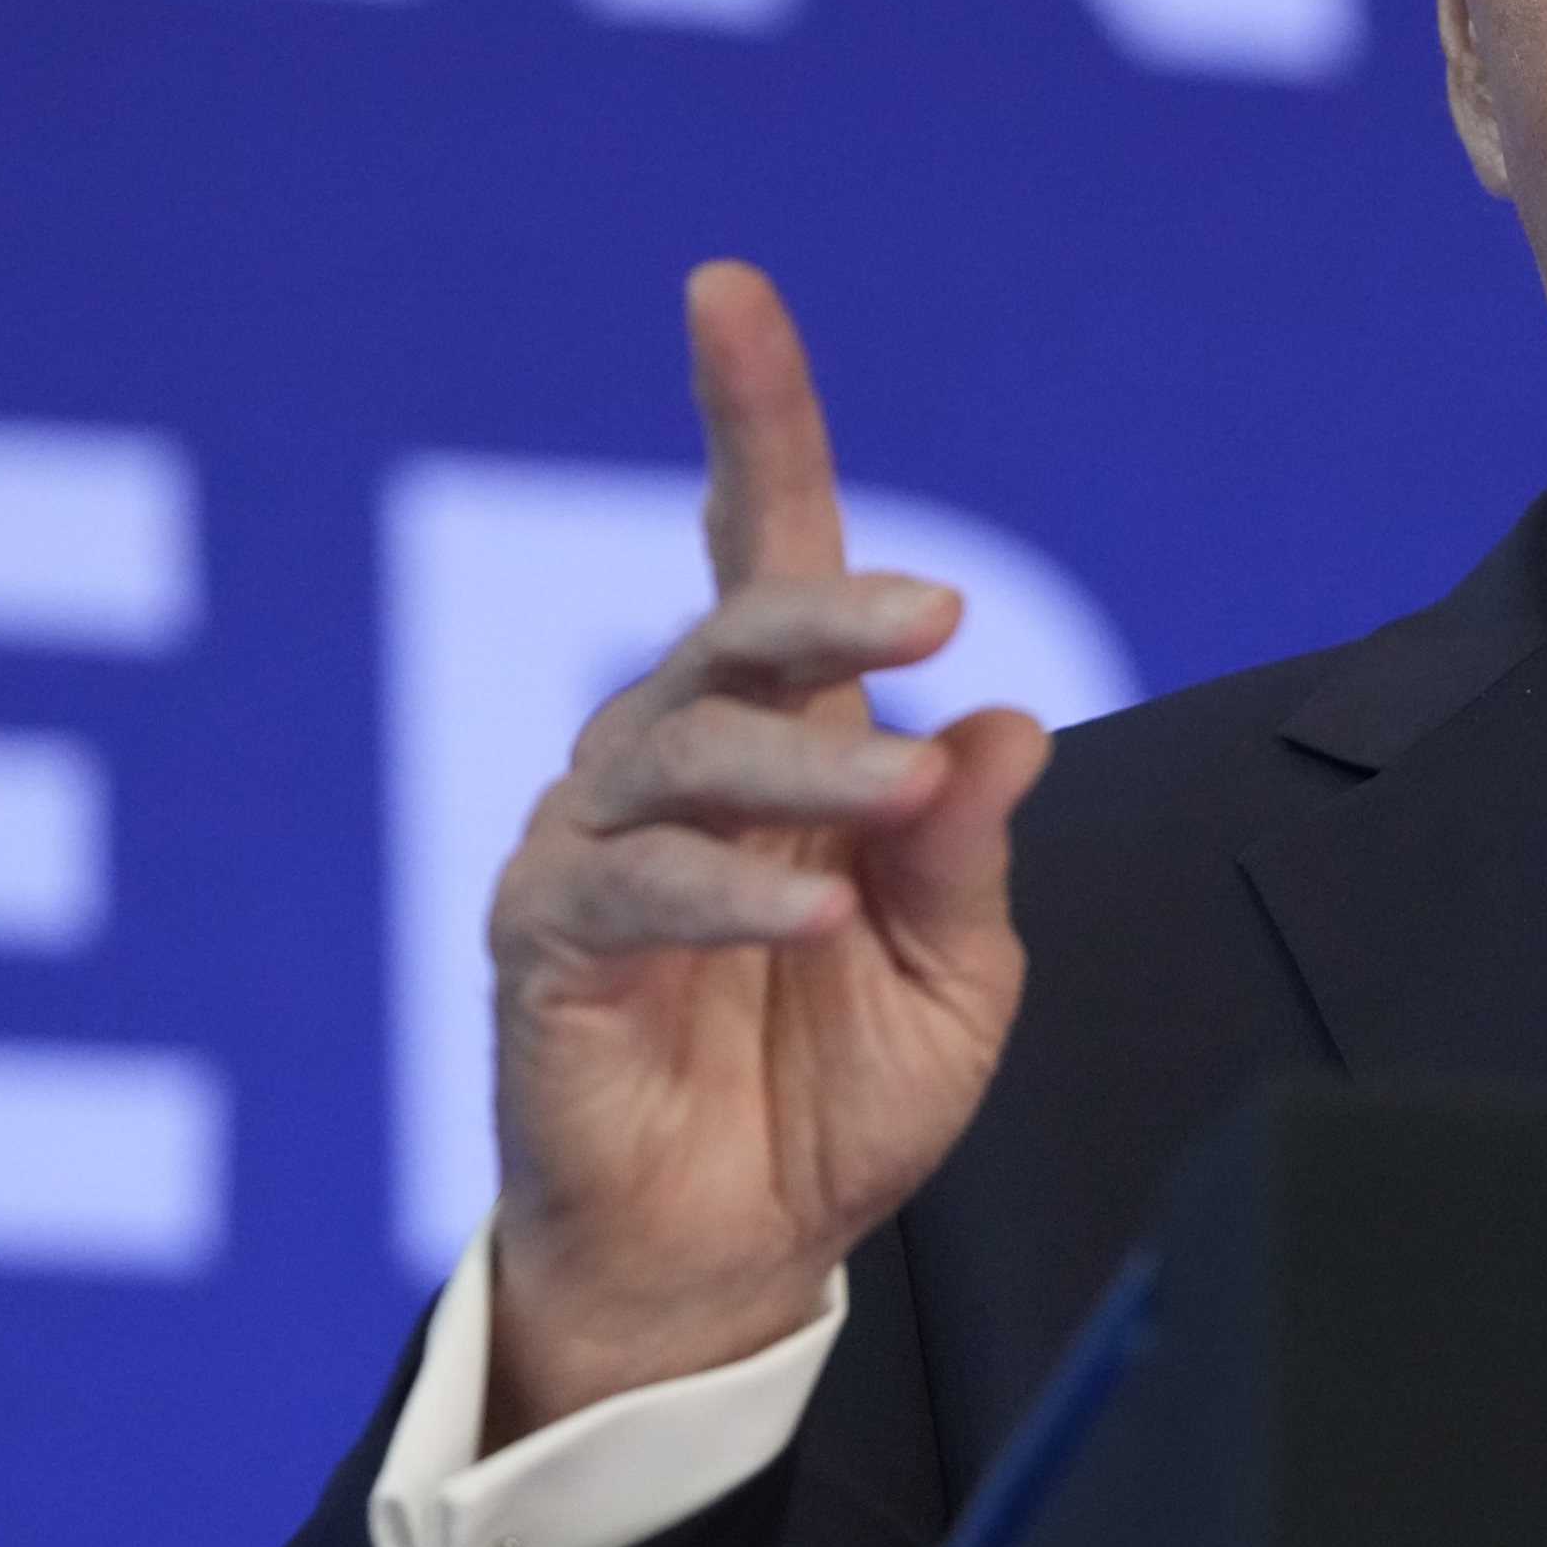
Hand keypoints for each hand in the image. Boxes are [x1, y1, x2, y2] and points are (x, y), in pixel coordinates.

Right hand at [478, 260, 1047, 1448]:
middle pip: (735, 625)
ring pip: (691, 747)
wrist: (739, 1257)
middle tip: (935, 614)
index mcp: (786, 741)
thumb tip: (1001, 720)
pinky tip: (810, 918)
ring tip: (896, 809)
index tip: (730, 289)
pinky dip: (732, 893)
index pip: (766, 549)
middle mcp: (677, 761)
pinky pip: (634, 883)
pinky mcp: (545, 939)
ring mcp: (598, 840)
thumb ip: (966, 853)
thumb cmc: (839, 1095)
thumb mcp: (956, 974)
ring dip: (807, 766)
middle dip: (828, 603)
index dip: (753, 416)